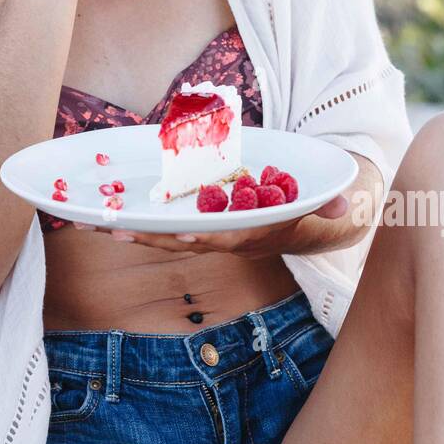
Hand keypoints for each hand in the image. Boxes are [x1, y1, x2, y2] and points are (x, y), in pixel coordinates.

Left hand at [93, 192, 349, 253]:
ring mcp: (217, 234)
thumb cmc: (325, 204)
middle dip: (152, 236)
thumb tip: (345, 203)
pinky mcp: (208, 225)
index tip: (178, 234)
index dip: (204, 236)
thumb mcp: (336, 203)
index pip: (228, 238)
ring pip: (171, 235)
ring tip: (97, 223)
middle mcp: (232, 239)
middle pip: (187, 240)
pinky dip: (143, 222)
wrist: (322, 220)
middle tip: (114, 228)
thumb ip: (338, 203)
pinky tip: (111, 215)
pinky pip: (170, 225)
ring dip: (136, 231)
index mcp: (260, 234)